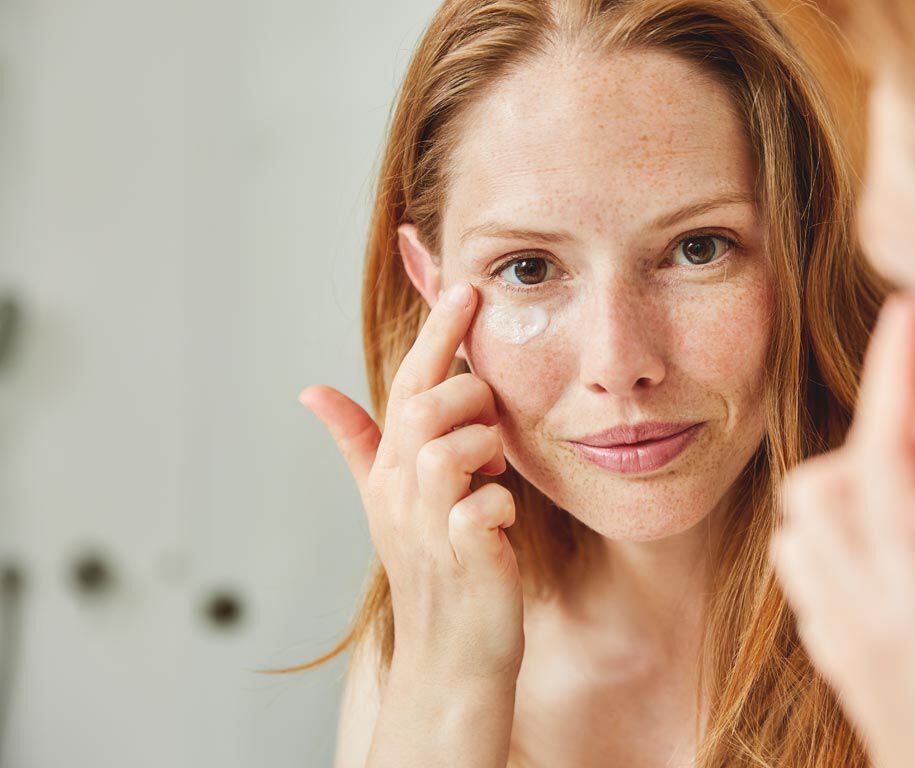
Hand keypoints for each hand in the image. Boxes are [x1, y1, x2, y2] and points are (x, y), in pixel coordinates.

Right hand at [300, 282, 523, 684]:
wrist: (452, 655)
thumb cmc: (433, 568)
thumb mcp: (389, 501)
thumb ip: (357, 442)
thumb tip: (311, 390)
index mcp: (388, 471)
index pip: (407, 386)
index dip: (436, 335)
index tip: (468, 288)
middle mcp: (401, 492)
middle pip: (426, 406)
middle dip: (471, 398)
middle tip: (492, 427)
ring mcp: (430, 526)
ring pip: (448, 449)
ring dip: (485, 449)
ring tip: (495, 478)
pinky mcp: (466, 558)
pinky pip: (482, 508)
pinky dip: (500, 506)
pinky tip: (502, 522)